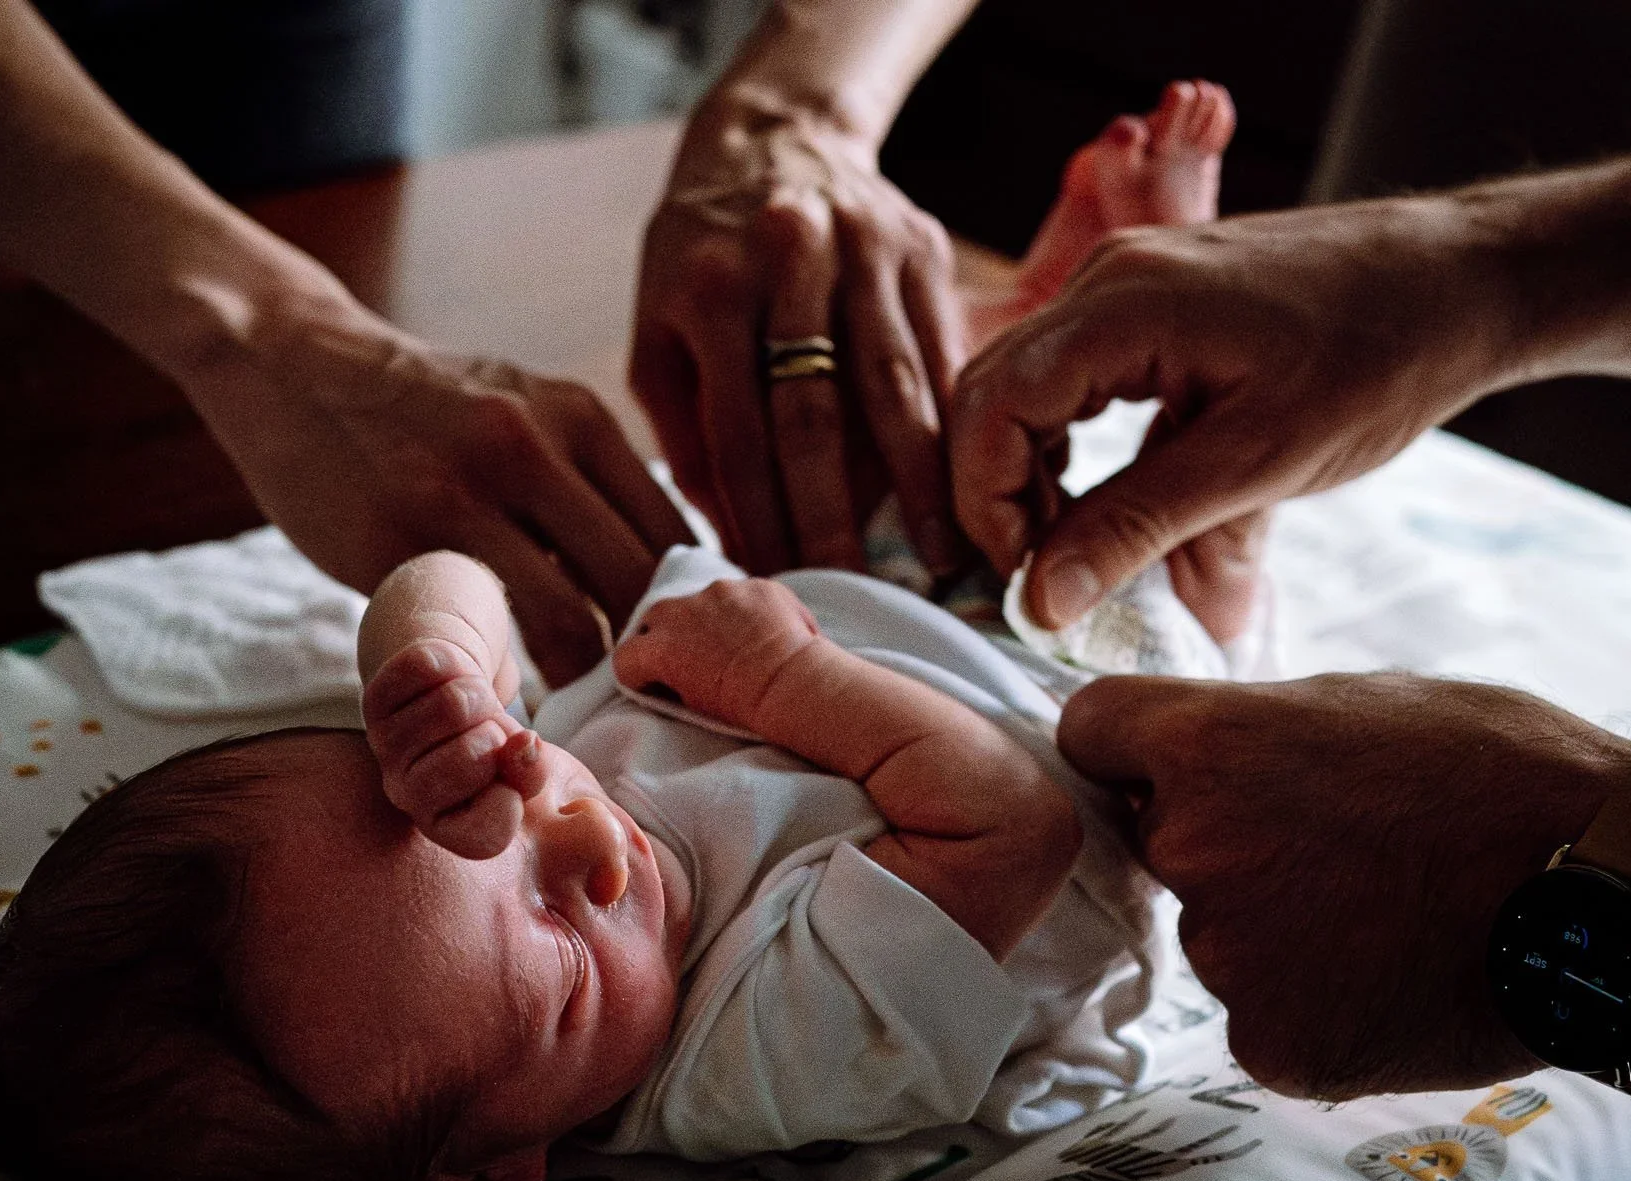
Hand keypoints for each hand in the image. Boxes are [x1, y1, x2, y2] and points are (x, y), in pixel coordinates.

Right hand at [180, 301, 692, 686]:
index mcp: (578, 417)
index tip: (679, 656)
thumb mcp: (522, 407)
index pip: (674, 534)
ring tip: (582, 713)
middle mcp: (533, 446)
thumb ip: (586, 477)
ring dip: (582, 682)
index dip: (687, 609)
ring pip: (570, 621)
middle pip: (635, 581)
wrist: (292, 365)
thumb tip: (657, 576)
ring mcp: (463, 494)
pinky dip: (506, 679)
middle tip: (639, 704)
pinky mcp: (397, 541)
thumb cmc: (421, 408)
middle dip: (647, 653)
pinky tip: (509, 697)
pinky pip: (479, 636)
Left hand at [362, 636, 544, 859]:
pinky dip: (452, 663)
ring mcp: (385, 747)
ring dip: (477, 691)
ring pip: (453, 704)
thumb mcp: (523, 769)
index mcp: (443, 825)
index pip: (490, 828)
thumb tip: (523, 744)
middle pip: (472, 754)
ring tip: (470, 704)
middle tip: (486, 730)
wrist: (454, 694)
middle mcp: (405, 795)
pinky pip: (426, 670)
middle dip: (495, 730)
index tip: (503, 777)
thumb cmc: (493, 744)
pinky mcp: (374, 702)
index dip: (513, 794)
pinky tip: (446, 680)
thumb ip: (533, 772)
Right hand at [611, 577, 819, 731]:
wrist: (789, 685)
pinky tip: (767, 632)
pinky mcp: (753, 585)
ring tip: (737, 642)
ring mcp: (718, 592)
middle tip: (692, 657)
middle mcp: (679, 612)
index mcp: (658, 648)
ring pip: (702, 601)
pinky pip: (743, 595)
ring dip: (709, 617)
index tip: (656, 683)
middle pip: (657, 618)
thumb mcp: (694, 703)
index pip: (627, 658)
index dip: (639, 674)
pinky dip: (749, 611)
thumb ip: (675, 679)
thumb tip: (677, 673)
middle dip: (667, 635)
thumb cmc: (742, 706)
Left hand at [630, 98, 966, 575]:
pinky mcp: (923, 244)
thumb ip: (685, 431)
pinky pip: (944, 350)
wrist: (770, 138)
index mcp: (710, 290)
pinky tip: (972, 479)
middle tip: (862, 592)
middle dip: (839, 515)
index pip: (739, 432)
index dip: (761, 518)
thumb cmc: (702, 259)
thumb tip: (730, 534)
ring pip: (896, 386)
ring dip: (921, 481)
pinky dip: (958, 423)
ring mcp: (863, 248)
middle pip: (818, 416)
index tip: (781, 584)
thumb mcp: (658, 332)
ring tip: (941, 554)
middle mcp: (787, 261)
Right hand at [951, 201, 1516, 640]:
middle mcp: (1107, 279)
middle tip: (1038, 579)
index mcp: (1121, 306)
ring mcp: (1127, 282)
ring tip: (1074, 551)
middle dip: (998, 496)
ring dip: (1032, 476)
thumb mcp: (1257, 463)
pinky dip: (1070, 447)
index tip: (1028, 583)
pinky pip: (1074, 376)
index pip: (991, 407)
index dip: (988, 506)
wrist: (1464, 280)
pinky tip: (1106, 501)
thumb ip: (1138, 528)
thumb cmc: (1380, 356)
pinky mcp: (1153, 302)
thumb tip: (1044, 601)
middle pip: (991, 393)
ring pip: (1027, 388)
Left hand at [1056, 672, 1630, 1098]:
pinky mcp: (1269, 1044)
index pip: (1092, 731)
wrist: (1608, 899)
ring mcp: (1225, 956)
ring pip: (1217, 935)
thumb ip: (1257, 725)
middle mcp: (1190, 848)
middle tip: (1328, 849)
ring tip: (1380, 913)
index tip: (1168, 765)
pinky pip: (1261, 1016)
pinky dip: (1311, 1005)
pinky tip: (1385, 981)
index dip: (1132, 749)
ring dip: (1272, 929)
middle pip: (1159, 843)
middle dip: (1221, 843)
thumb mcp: (1367, 699)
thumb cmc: (1503, 775)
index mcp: (1204, 744)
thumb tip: (1201, 746)